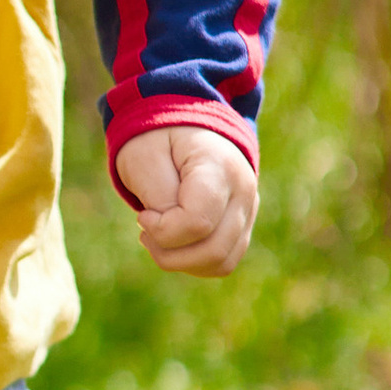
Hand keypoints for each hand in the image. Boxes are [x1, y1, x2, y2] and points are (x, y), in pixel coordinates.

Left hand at [111, 124, 258, 275]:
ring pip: (220, 262)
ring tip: (156, 237)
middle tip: (145, 230)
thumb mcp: (145, 158)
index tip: (142, 215)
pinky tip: (172, 243)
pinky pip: (223, 262)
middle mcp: (243, 190)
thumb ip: (159, 198)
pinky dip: (194, 262)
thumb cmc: (158, 139)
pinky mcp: (242, 225)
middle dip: (168, 253)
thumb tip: (172, 235)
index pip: (197, 222)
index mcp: (219, 166)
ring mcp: (248, 209)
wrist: (183, 126)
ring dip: (180, 261)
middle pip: (212, 250)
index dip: (162, 229)